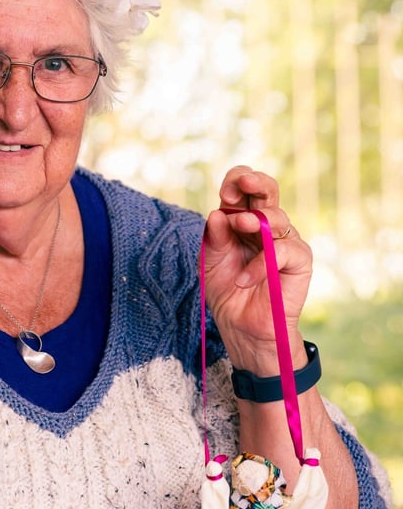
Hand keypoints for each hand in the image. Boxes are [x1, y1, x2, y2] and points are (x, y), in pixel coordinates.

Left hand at [203, 166, 312, 372]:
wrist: (242, 326)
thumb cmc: (227, 291)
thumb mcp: (210, 262)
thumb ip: (213, 239)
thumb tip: (218, 214)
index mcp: (242, 220)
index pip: (244, 190)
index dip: (236, 183)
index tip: (225, 192)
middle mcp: (266, 226)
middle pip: (268, 191)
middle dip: (256, 182)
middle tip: (242, 184)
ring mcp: (285, 240)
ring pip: (276, 217)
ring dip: (253, 221)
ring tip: (239, 228)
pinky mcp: (299, 260)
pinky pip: (282, 250)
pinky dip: (261, 263)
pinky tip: (244, 279)